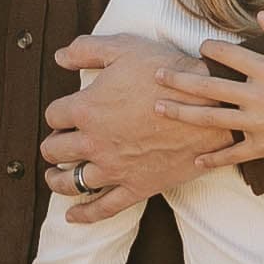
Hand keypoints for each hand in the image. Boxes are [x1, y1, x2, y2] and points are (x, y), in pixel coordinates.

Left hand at [42, 31, 247, 213]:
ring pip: (71, 182)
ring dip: (57, 180)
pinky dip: (84, 214)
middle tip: (58, 143)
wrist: (210, 107)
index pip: (54, 115)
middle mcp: (95, 142)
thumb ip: (87, 49)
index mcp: (87, 109)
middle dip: (53, 146)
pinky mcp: (137, 187)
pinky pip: (103, 208)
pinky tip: (72, 215)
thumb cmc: (168, 74)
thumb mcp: (126, 48)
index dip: (57, 113)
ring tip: (54, 175)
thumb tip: (60, 56)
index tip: (65, 113)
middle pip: (55, 151)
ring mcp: (115, 168)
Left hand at [152, 27, 263, 223]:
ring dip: (182, 113)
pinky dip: (213, 158)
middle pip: (209, 87)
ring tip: (159, 109)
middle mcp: (258, 97)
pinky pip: (232, 154)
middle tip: (156, 77)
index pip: (230, 55)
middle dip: (180, 81)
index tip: (200, 46)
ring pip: (211, 119)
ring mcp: (258, 124)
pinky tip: (194, 160)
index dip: (211, 48)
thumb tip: (263, 15)